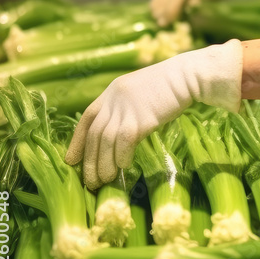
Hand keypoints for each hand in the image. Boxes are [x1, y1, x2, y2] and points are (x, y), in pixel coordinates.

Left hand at [65, 40, 242, 188]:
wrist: (188, 76)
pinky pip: (124, 142)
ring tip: (106, 180)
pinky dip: (122, 157)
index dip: (77, 141)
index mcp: (111, 91)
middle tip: (90, 181)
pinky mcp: (142, 118)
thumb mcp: (139, 92)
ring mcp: (127, 108)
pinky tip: (125, 165)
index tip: (72, 160)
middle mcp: (114, 99)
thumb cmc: (169, 87)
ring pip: (105, 142)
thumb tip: (116, 135)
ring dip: (104, 164)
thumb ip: (125, 108)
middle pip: (94, 134)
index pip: (86, 118)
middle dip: (89, 161)